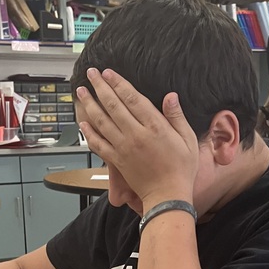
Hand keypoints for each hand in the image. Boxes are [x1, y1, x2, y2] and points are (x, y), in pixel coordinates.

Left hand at [76, 68, 199, 208]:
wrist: (168, 196)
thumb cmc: (181, 169)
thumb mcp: (187, 140)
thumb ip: (177, 117)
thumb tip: (170, 96)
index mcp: (155, 127)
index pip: (132, 98)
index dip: (118, 83)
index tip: (108, 72)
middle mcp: (136, 135)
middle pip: (113, 105)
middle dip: (100, 87)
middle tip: (90, 74)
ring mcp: (123, 148)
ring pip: (101, 122)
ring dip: (89, 104)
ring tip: (81, 92)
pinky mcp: (117, 161)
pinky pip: (98, 144)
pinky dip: (88, 133)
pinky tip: (82, 122)